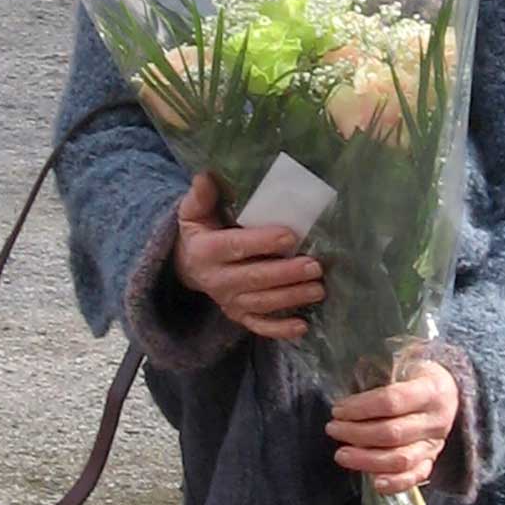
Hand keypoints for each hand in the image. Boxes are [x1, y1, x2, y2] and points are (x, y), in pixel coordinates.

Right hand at [171, 172, 323, 341]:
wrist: (187, 266)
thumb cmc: (201, 231)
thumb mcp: (193, 212)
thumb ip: (201, 196)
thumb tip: (207, 175)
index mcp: (206, 251)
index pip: (235, 247)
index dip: (262, 243)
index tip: (289, 236)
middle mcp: (217, 280)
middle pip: (254, 279)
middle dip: (286, 274)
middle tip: (315, 267)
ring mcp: (228, 301)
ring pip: (262, 303)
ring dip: (290, 298)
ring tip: (318, 290)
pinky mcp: (238, 316)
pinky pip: (259, 326)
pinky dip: (280, 329)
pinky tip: (302, 326)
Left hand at [326, 358, 460, 494]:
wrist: (449, 390)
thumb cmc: (416, 374)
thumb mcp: (403, 363)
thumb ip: (379, 375)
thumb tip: (346, 393)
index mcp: (431, 389)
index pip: (391, 401)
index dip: (361, 407)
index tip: (337, 409)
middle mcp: (436, 419)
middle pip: (393, 433)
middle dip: (357, 433)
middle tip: (332, 429)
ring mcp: (436, 443)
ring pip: (401, 459)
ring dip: (367, 460)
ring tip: (342, 454)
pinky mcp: (432, 460)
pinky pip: (415, 477)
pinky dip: (394, 483)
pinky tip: (373, 482)